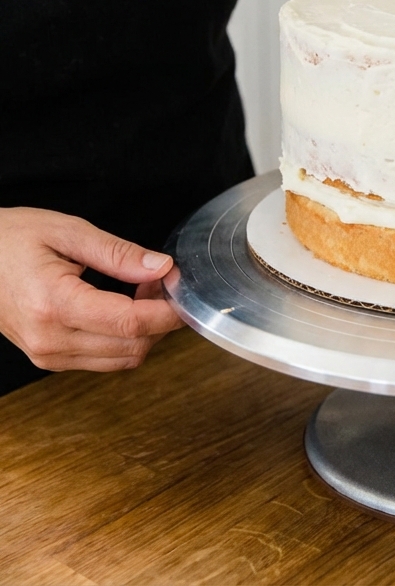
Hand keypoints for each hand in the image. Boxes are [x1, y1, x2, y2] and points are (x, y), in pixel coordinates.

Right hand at [0, 208, 183, 372]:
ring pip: (121, 360)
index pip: (129, 323)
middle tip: (162, 280)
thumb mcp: (68, 231)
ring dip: (145, 331)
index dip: (166, 311)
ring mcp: (47, 355)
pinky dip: (124, 338)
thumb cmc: (11, 238)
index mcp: (54, 304)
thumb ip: (118, 253)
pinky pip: (103, 359)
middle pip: (131, 348)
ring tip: (143, 289)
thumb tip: (162, 268)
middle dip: (160, 319)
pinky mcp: (49, 358)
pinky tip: (124, 305)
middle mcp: (49, 340)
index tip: (181, 289)